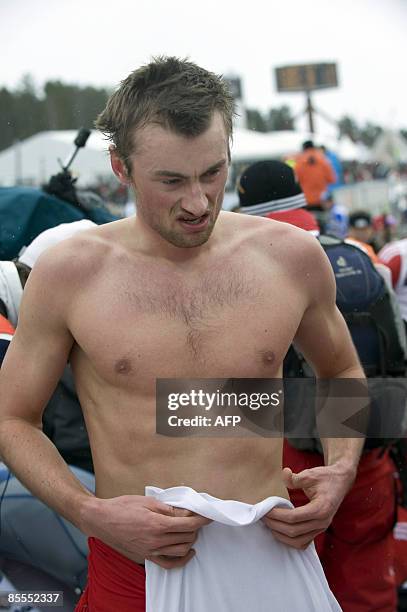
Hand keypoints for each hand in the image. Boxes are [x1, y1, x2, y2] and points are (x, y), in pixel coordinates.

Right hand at [81, 495, 210, 568]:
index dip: (202, 519)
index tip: (208, 515)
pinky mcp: (146, 556)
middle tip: (196, 517)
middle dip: (196, 527)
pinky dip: (182, 559)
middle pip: (187, 537)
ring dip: (190, 540)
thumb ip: (169, 508)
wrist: (102, 519)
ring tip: (190, 529)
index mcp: (157, 523)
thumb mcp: (148, 501)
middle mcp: (156, 540)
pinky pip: (169, 564)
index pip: (188, 524)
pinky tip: (187, 551)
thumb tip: (186, 511)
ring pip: (181, 550)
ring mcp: (151, 550)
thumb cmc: (122, 506)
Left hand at [262, 464, 354, 549]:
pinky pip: (303, 543)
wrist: (340, 482)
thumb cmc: (325, 477)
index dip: (277, 515)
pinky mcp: (319, 530)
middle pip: (294, 531)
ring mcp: (321, 528)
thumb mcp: (311, 473)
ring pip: (298, 541)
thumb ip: (296, 477)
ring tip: (268, 524)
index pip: (294, 517)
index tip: (266, 510)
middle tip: (262, 516)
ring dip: (281, 535)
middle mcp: (323, 522)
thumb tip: (285, 473)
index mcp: (321, 508)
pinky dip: (290, 540)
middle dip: (275, 525)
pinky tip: (279, 531)